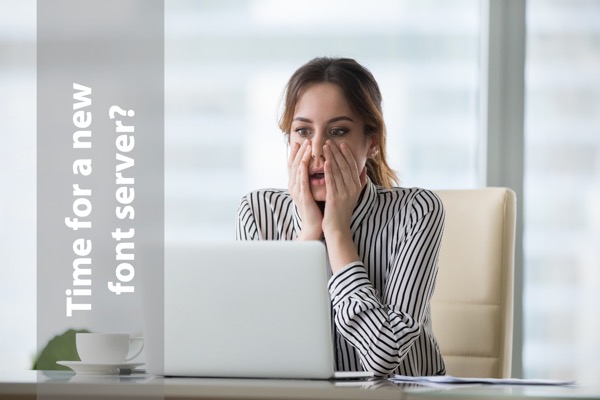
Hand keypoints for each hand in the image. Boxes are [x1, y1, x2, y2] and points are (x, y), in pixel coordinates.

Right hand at [288, 140, 322, 239]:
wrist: (314, 226)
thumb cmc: (317, 209)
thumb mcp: (314, 192)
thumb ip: (315, 180)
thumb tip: (321, 168)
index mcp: (297, 185)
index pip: (295, 165)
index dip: (298, 153)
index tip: (302, 141)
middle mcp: (294, 186)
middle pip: (294, 164)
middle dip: (299, 151)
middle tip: (304, 139)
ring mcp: (297, 191)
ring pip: (298, 170)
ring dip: (302, 156)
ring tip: (306, 145)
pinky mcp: (303, 196)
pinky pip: (302, 180)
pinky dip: (304, 170)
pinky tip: (306, 161)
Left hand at [322, 140, 366, 272]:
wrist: (338, 230)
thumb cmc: (342, 213)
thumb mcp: (353, 196)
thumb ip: (359, 183)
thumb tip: (364, 172)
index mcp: (356, 186)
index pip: (352, 166)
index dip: (347, 154)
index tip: (341, 144)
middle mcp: (353, 188)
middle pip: (345, 165)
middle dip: (337, 152)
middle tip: (330, 141)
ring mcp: (345, 193)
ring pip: (338, 171)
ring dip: (332, 157)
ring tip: (325, 146)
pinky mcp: (336, 198)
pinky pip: (332, 182)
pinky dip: (329, 171)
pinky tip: (325, 162)